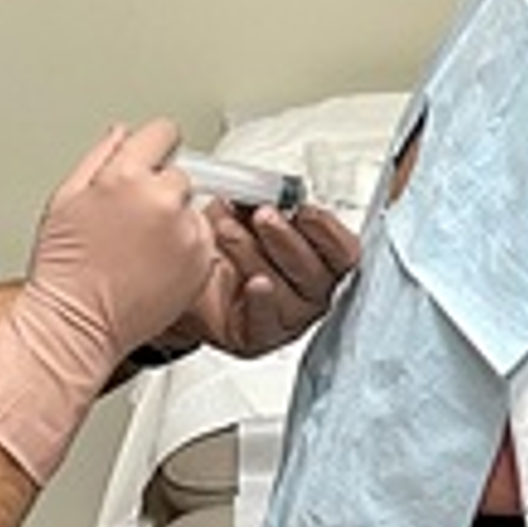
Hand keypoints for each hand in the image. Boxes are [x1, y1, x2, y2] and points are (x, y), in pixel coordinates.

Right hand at [0, 119, 216, 481]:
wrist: (76, 322)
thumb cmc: (64, 266)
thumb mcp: (65, 198)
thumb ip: (99, 157)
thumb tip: (123, 133)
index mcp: (126, 175)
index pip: (163, 133)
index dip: (154, 147)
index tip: (151, 160)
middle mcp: (162, 199)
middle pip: (179, 174)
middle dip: (160, 189)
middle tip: (133, 220)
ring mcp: (185, 232)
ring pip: (192, 209)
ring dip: (175, 220)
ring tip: (140, 248)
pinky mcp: (200, 261)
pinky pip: (202, 240)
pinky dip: (186, 249)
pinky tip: (154, 266)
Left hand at [161, 198, 359, 357]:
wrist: (184, 276)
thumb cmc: (225, 246)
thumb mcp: (247, 214)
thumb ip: (266, 202)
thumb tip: (272, 189)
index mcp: (321, 260)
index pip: (343, 252)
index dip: (327, 230)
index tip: (303, 210)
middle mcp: (311, 292)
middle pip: (315, 272)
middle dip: (286, 238)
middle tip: (262, 215)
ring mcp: (287, 319)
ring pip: (285, 291)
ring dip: (256, 256)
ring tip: (228, 232)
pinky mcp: (259, 337)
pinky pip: (265, 322)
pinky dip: (260, 301)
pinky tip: (253, 283)